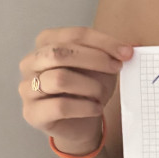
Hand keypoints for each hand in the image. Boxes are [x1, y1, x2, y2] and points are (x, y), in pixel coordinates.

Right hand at [19, 27, 132, 153]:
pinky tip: (95, 108)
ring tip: (101, 94)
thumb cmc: (88, 88)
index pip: (75, 34)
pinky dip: (85, 107)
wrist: (81, 123)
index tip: (126, 52)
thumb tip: (132, 47)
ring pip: (59, 79)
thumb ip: (112, 53)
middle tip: (116, 68)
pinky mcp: (32, 113)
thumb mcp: (102, 67)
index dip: (103, 42)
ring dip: (89, 86)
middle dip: (94, 59)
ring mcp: (27, 88)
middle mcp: (30, 62)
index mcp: (46, 42)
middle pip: (60, 53)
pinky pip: (60, 106)